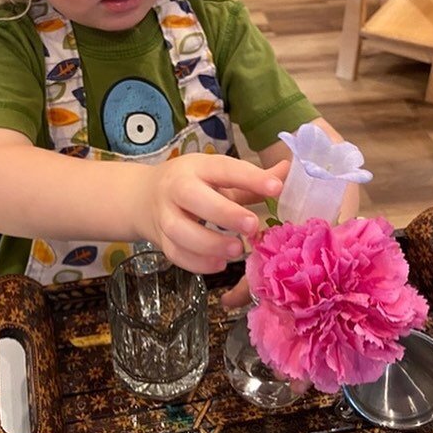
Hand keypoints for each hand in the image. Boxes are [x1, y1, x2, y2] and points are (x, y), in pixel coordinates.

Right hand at [133, 154, 285, 274]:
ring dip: (208, 243)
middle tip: (252, 226)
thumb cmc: (192, 185)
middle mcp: (176, 188)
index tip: (276, 188)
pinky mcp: (160, 240)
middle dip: (223, 213)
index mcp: (196, 167)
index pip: (222, 169)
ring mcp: (164, 215)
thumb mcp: (217, 175)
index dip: (249, 177)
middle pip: (193, 197)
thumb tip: (289, 172)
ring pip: (179, 230)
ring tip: (236, 251)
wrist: (142, 197)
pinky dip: (196, 263)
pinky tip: (218, 265)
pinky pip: (174, 254)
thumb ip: (252, 179)